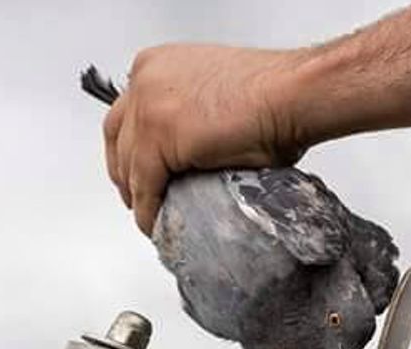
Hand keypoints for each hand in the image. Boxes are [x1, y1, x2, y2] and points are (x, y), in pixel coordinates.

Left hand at [104, 44, 306, 233]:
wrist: (291, 94)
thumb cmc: (274, 92)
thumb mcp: (215, 93)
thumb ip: (190, 113)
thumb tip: (190, 148)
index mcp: (156, 65)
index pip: (128, 113)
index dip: (131, 147)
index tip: (137, 169)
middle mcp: (144, 81)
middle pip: (118, 137)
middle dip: (125, 172)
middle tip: (138, 197)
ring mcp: (148, 108)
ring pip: (128, 165)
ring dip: (137, 196)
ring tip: (151, 216)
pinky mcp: (158, 138)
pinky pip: (144, 185)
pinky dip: (148, 209)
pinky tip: (156, 223)